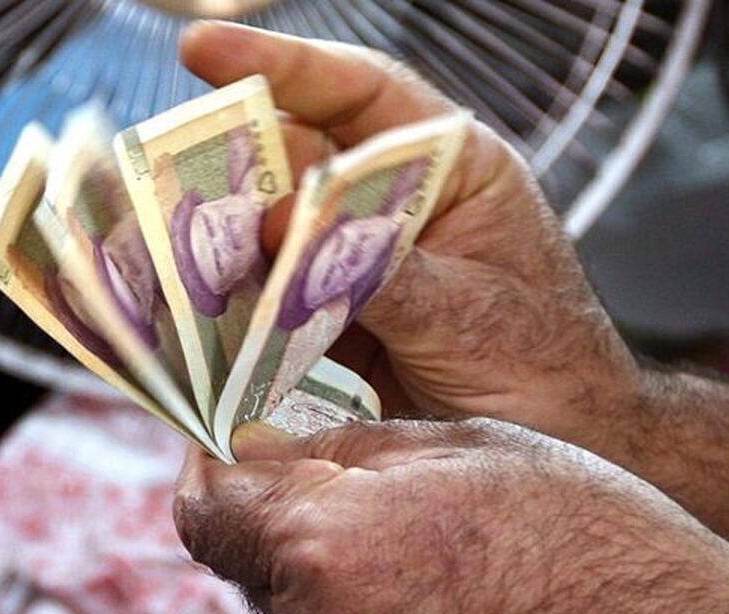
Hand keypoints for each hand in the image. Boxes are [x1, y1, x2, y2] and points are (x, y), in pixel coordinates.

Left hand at [173, 419, 692, 613]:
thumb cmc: (589, 533)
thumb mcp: (468, 446)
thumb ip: (347, 449)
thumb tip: (262, 447)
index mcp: (329, 541)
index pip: (207, 508)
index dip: (215, 471)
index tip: (237, 449)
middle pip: (256, 563)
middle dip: (295, 523)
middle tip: (373, 496)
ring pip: (306, 613)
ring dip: (345, 575)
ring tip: (438, 552)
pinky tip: (451, 599)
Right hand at [180, 23, 641, 457]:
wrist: (567, 446)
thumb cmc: (547, 366)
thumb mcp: (465, 310)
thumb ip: (373, 268)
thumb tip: (280, 222)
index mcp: (454, 168)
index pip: (363, 95)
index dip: (283, 66)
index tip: (204, 53)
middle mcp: (403, 204)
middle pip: (299, 160)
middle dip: (229, 167)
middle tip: (160, 180)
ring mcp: (369, 261)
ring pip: (277, 231)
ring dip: (221, 243)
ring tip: (163, 255)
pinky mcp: (345, 319)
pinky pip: (276, 298)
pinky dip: (236, 307)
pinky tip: (196, 315)